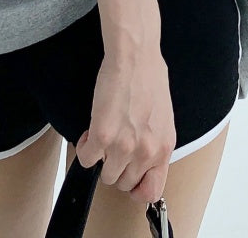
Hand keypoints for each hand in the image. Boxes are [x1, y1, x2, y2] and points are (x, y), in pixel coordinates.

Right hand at [75, 47, 175, 203]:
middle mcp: (145, 152)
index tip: (128, 178)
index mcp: (163, 147)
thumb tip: (142, 156)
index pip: (152, 191)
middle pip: (124, 183)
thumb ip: (154, 142)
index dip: (137, 189)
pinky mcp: (102, 135)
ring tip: (100, 140)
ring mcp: (124, 146)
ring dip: (100, 159)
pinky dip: (84, 149)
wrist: (135, 56)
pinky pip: (87, 159)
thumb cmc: (149, 77)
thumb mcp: (163, 117)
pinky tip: (89, 134)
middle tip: (112, 149)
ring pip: (105, 175)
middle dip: (116, 168)